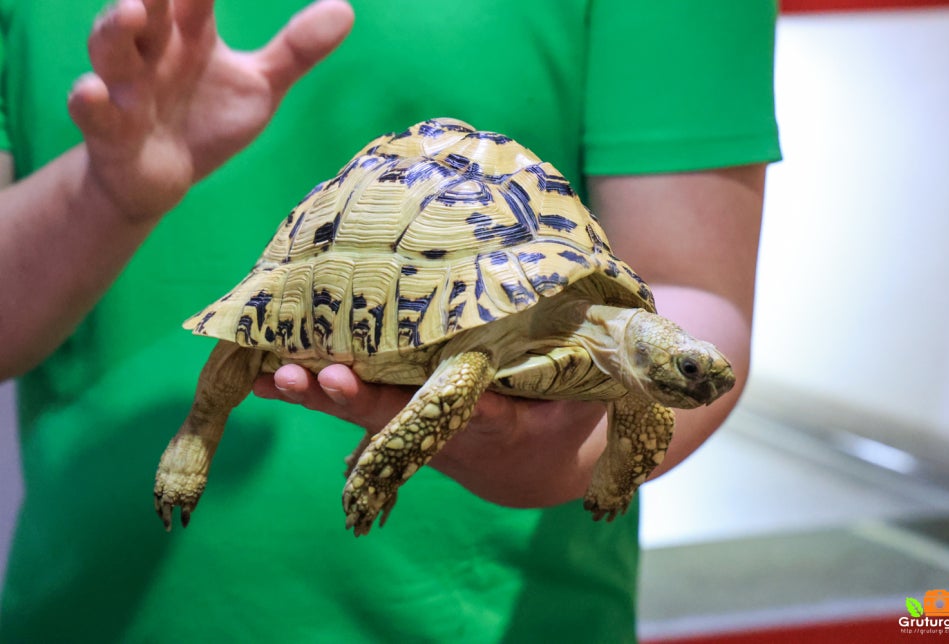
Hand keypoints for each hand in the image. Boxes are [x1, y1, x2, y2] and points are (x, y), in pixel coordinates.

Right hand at [68, 0, 353, 221]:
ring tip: (131, 13)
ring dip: (114, 31)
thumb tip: (346, 8)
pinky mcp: (110, 132)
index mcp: (189, 32)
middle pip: (146, 8)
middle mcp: (153, 51)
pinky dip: (90, 103)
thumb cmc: (206, 118)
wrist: (162, 179)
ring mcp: (127, 89)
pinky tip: (92, 92)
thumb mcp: (259, 85)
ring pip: (110, 51)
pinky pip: (93, 114)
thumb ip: (296, 49)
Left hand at [253, 364, 608, 507]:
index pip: (464, 414)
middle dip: (353, 399)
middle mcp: (453, 431)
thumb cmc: (566, 409)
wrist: (535, 464)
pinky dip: (310, 393)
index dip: (426, 403)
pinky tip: (265, 376)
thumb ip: (577, 364)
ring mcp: (421, 427)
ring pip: (364, 415)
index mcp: (502, 425)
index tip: (383, 385)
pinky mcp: (400, 417)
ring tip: (271, 376)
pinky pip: (352, 406)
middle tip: (313, 377)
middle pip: (397, 418)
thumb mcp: (585, 391)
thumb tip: (600, 319)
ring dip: (317, 398)